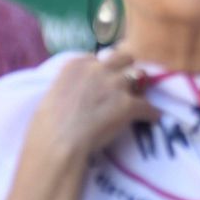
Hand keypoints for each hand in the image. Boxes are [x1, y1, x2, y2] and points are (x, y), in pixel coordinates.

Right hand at [25, 51, 159, 157]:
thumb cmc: (47, 125)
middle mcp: (98, 69)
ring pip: (139, 77)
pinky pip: (148, 106)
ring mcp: (115, 84)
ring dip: (139, 88)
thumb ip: (72, 82)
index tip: (103, 79)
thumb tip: (82, 87)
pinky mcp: (129, 103)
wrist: (57, 142)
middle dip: (126, 68)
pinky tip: (152, 118)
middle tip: (127, 83)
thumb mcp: (53, 91)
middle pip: (124, 57)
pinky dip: (151, 113)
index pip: (98, 57)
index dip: (103, 69)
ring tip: (138, 100)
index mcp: (77, 64)